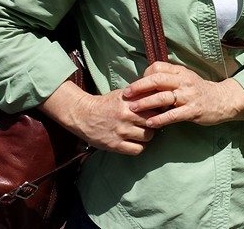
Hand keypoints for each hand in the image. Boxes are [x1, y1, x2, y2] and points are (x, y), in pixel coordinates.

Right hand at [42, 82, 157, 154]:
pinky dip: (140, 146)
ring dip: (148, 135)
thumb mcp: (123, 95)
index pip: (154, 106)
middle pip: (153, 122)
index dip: (159, 110)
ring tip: (143, 132)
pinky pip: (137, 149)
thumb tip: (160, 95)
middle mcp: (126, 116)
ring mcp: (120, 131)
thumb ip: (140, 96)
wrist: (83, 115)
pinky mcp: (115, 145)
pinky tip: (136, 142)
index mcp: (129, 101)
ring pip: (147, 136)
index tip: (159, 111)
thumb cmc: (106, 104)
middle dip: (155, 123)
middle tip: (152, 123)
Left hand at [124, 62, 243, 128]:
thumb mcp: (185, 79)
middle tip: (126, 94)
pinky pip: (173, 115)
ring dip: (146, 103)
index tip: (135, 86)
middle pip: (157, 80)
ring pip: (163, 97)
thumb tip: (146, 82)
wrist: (222, 100)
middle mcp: (184, 81)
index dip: (144, 76)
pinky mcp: (193, 110)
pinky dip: (160, 119)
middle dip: (139, 87)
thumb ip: (169, 79)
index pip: (158, 68)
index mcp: (180, 72)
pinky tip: (150, 123)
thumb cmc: (199, 90)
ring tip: (133, 109)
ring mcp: (189, 96)